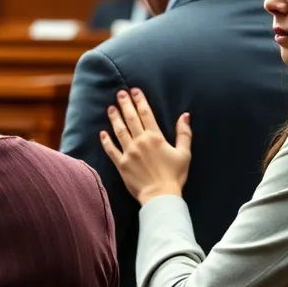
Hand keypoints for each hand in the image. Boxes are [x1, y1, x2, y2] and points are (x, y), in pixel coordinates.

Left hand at [99, 88, 191, 204]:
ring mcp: (129, 152)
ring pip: (119, 131)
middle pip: (130, 118)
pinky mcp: (121, 164)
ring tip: (111, 108)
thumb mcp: (184, 154)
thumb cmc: (175, 175)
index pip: (146, 114)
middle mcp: (140, 141)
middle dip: (125, 104)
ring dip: (114, 118)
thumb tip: (185, 115)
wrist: (160, 196)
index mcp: (155, 137)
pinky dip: (106, 141)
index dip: (140, 100)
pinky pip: (111, 150)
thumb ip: (184, 133)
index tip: (134, 90)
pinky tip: (102, 133)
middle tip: (120, 93)